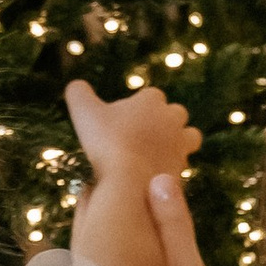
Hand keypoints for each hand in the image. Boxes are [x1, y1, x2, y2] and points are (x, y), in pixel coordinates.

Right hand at [64, 76, 200, 189]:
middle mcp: (172, 118)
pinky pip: (183, 163)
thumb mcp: (84, 112)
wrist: (130, 180)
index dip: (137, 107)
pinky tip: (155, 173)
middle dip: (163, 121)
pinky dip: (173, 165)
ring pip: (190, 136)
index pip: (150, 95)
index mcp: (152, 100)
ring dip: (177, 141)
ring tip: (157, 152)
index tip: (122, 120)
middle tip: (140, 135)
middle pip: (175, 113)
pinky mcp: (183, 167)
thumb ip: (79, 93)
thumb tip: (75, 85)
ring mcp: (181, 144)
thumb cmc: (107, 141)